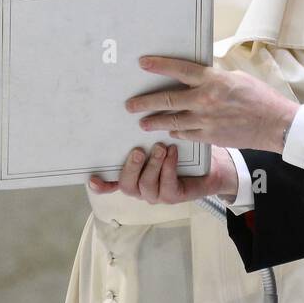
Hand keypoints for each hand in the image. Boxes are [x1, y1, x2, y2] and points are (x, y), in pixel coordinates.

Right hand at [88, 144, 237, 203]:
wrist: (212, 165)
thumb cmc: (182, 149)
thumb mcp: (160, 138)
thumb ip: (144, 132)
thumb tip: (132, 106)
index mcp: (133, 175)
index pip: (111, 183)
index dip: (101, 184)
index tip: (92, 177)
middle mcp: (141, 187)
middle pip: (126, 185)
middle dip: (131, 167)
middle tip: (138, 150)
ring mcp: (156, 194)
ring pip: (145, 186)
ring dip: (152, 165)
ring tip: (161, 148)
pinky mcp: (173, 196)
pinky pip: (166, 185)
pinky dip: (169, 167)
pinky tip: (173, 152)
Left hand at [124, 56, 298, 152]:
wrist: (274, 123)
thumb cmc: (259, 97)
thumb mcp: (236, 78)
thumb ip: (214, 77)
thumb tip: (198, 76)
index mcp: (213, 80)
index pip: (179, 70)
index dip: (159, 65)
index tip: (143, 63)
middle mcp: (205, 100)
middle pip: (167, 100)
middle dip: (145, 101)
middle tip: (130, 104)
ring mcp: (205, 120)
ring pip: (171, 121)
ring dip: (154, 121)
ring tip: (142, 122)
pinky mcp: (209, 137)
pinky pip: (185, 134)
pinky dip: (175, 131)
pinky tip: (168, 131)